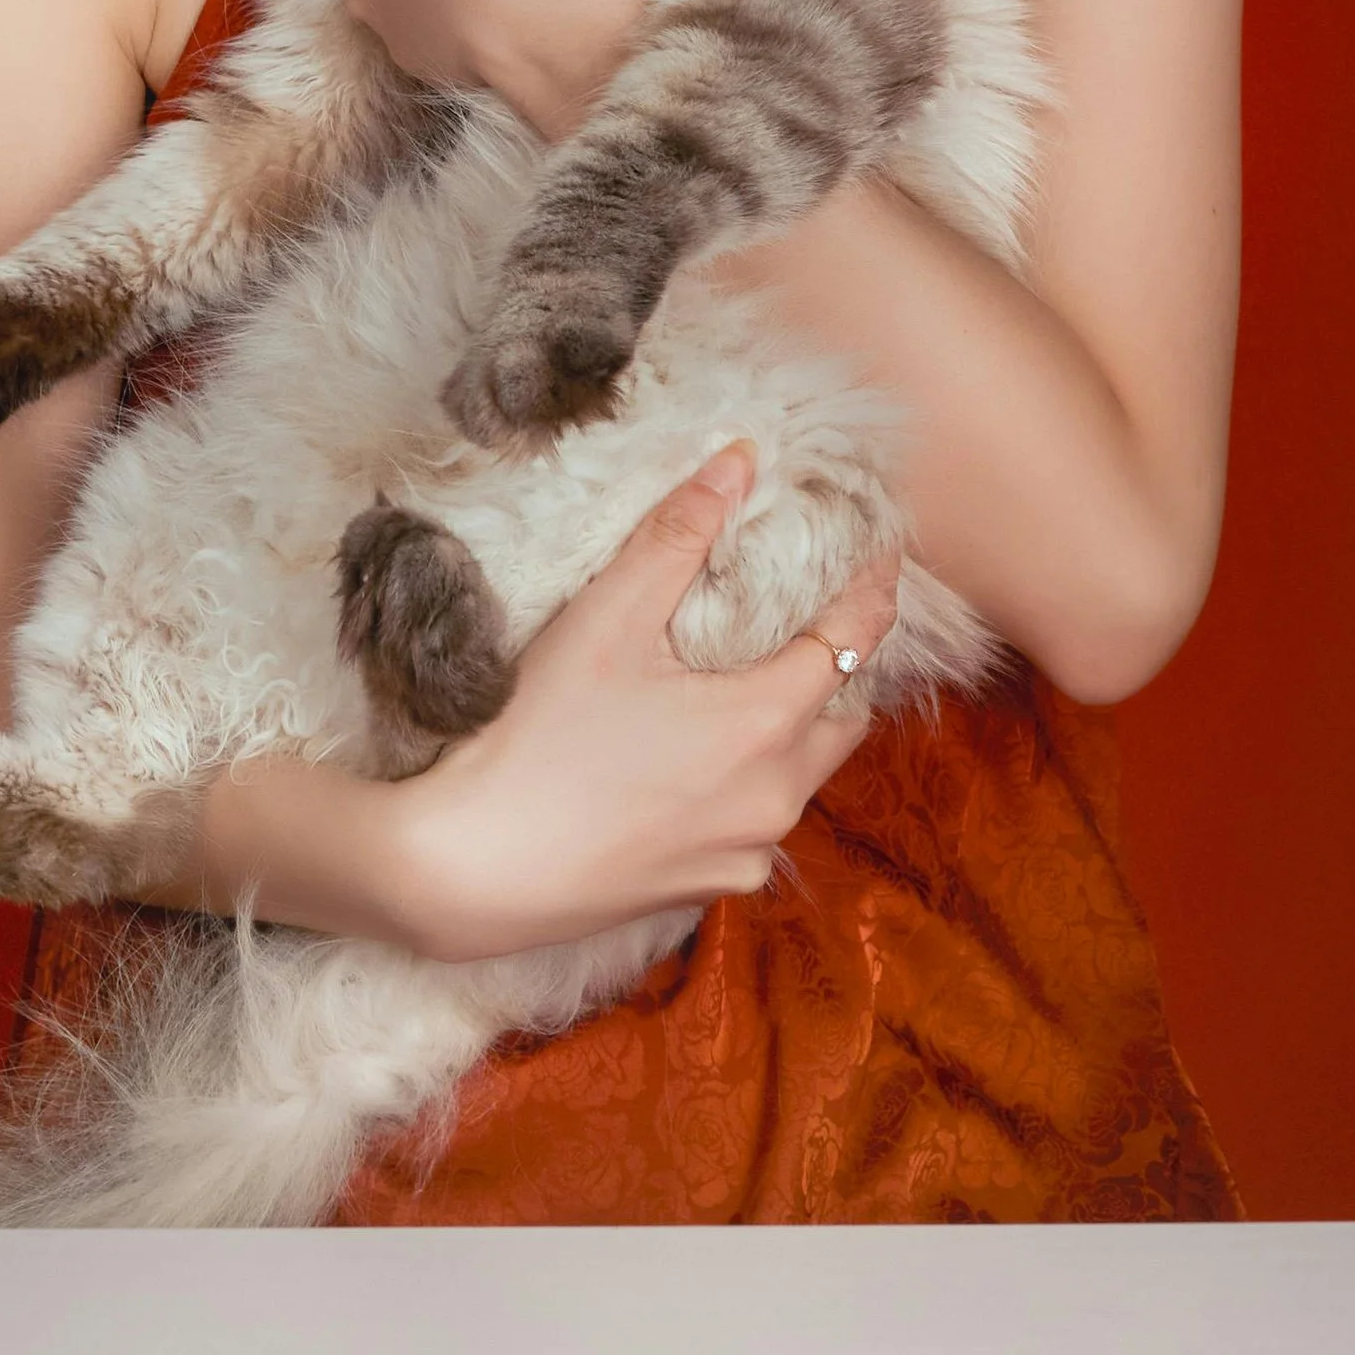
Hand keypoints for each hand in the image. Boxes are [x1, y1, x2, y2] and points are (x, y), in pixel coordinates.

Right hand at [392, 447, 902, 962]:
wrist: (475, 870)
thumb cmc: (539, 735)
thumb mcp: (607, 619)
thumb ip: (678, 537)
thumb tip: (738, 463)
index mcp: (766, 724)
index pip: (855, 641)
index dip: (872, 588)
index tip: (880, 548)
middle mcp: (776, 798)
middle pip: (843, 717)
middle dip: (842, 663)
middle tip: (819, 612)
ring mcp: (745, 854)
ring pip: (801, 776)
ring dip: (796, 725)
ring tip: (757, 678)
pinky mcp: (708, 890)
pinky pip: (756, 826)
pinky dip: (750, 782)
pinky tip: (698, 762)